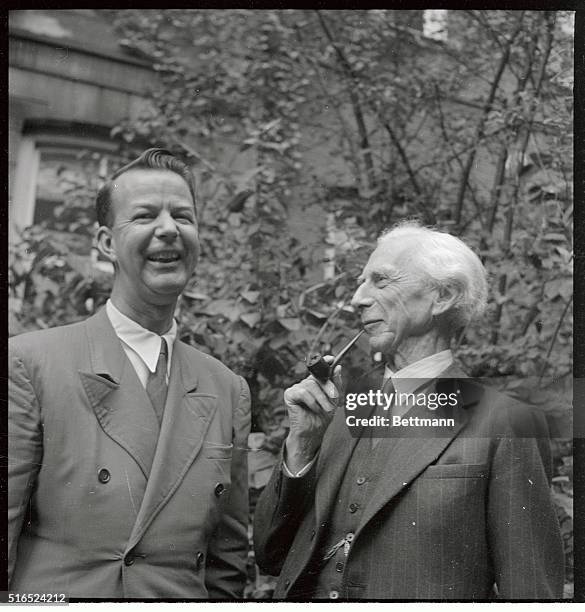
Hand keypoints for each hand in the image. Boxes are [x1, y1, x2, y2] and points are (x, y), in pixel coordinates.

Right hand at [284, 357, 342, 472]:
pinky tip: (313, 409)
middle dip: (328, 387)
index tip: (332, 359)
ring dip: (321, 398)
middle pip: (317, 376)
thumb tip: (338, 367)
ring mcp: (296, 388)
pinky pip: (302, 392)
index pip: (319, 368)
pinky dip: (311, 401)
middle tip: (334, 398)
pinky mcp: (289, 394)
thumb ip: (336, 384)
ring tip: (325, 409)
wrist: (312, 432)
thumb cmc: (322, 417)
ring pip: (311, 385)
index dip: (324, 361)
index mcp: (315, 383)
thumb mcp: (334, 400)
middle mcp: (305, 383)